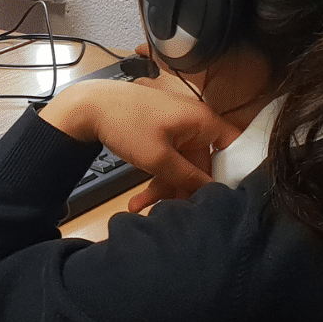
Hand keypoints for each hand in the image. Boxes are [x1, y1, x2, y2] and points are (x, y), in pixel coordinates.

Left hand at [41, 78, 237, 210]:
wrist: (88, 107)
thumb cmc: (125, 121)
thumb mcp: (158, 157)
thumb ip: (187, 177)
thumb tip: (210, 191)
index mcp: (203, 121)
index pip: (234, 147)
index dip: (234, 173)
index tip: (226, 198)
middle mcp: (194, 124)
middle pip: (203, 164)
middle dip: (187, 190)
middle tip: (177, 213)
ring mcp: (177, 130)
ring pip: (182, 167)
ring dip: (165, 190)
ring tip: (145, 209)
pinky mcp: (161, 136)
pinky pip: (167, 162)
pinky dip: (156, 180)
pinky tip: (137, 202)